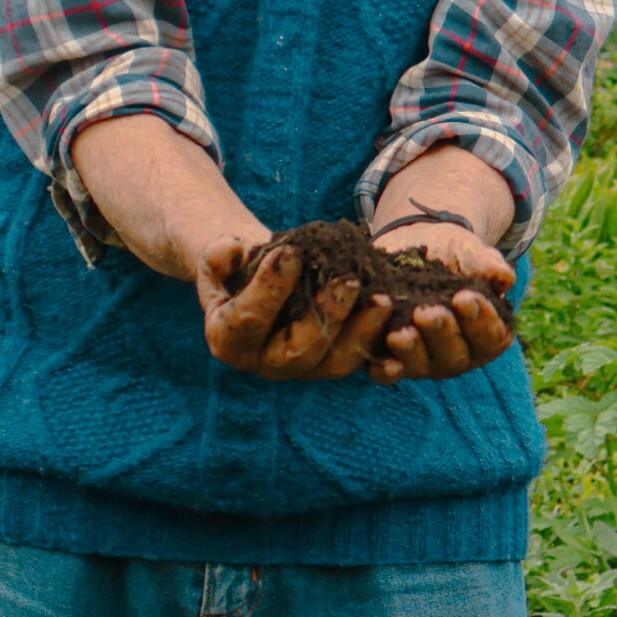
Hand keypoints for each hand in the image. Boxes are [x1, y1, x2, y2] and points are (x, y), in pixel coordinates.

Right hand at [192, 231, 395, 381]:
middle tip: (347, 279)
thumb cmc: (237, 266)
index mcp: (228, 341)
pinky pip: (358, 360)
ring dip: (362, 330)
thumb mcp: (219, 256)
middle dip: (326, 313)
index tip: (289, 252)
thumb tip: (233, 248)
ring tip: (382, 298)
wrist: (258, 277)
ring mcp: (303, 368)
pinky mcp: (331, 362)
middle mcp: (265, 364)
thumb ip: (218, 254)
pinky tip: (398, 322)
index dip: (269, 287)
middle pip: (299, 349)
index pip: (249, 319)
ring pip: (335, 360)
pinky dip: (379, 344)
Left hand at [369, 219, 516, 384]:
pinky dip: (383, 370)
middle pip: (454, 357)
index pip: (490, 337)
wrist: (412, 243)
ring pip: (420, 366)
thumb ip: (484, 262)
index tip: (465, 298)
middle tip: (427, 313)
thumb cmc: (450, 253)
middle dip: (441, 335)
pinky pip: (386, 373)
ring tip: (399, 334)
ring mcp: (423, 359)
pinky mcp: (389, 355)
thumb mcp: (467, 251)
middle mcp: (456, 353)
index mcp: (484, 333)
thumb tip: (503, 277)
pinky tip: (380, 359)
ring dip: (410, 352)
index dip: (480, 320)